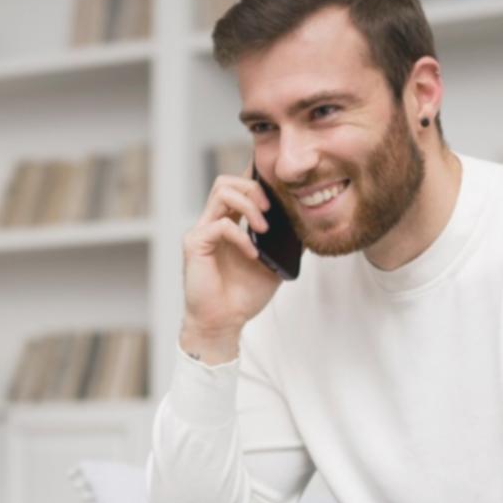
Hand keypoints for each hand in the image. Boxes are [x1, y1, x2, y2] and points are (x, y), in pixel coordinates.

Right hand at [180, 173, 284, 362]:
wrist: (224, 322)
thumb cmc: (243, 296)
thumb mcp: (275, 264)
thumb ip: (286, 244)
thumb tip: (308, 226)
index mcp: (229, 224)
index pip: (238, 188)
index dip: (256, 179)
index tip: (278, 188)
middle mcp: (213, 223)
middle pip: (227, 181)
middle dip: (254, 188)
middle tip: (271, 210)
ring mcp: (202, 231)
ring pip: (221, 192)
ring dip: (248, 204)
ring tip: (263, 228)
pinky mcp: (195, 244)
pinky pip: (220, 225)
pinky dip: (241, 236)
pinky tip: (253, 254)